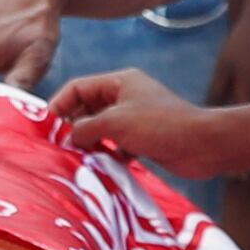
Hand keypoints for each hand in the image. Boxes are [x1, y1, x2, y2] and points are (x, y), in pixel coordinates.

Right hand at [48, 68, 215, 169]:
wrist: (202, 145)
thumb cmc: (161, 126)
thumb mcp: (115, 123)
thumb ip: (86, 128)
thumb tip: (68, 137)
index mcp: (120, 82)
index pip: (78, 88)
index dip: (59, 105)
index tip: (46, 127)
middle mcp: (126, 96)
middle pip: (88, 108)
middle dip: (73, 127)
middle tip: (58, 147)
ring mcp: (135, 118)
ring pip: (101, 129)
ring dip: (89, 143)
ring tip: (77, 159)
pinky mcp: (143, 138)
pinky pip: (115, 145)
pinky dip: (107, 154)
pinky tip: (102, 167)